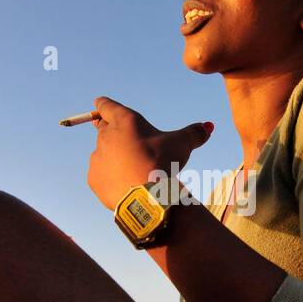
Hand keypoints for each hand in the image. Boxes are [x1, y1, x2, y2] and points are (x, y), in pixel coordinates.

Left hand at [86, 96, 213, 210]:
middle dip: (114, 135)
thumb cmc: (163, 163)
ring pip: (103, 154)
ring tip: (132, 171)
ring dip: (113, 159)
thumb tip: (209, 126)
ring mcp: (97, 157)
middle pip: (104, 129)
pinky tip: (126, 185)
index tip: (99, 104)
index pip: (106, 105)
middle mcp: (106, 135)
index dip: (103, 105)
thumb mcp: (182, 145)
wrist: (148, 197)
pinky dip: (110, 178)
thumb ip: (194, 133)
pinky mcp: (93, 178)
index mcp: (125, 120)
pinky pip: (100, 175)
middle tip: (128, 145)